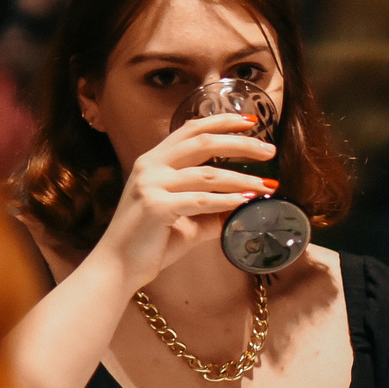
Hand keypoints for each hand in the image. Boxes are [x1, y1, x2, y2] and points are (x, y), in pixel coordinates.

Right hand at [95, 113, 280, 290]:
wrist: (118, 266)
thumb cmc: (151, 241)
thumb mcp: (186, 217)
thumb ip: (213, 207)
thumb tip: (247, 202)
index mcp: (154, 161)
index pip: (190, 130)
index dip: (221, 121)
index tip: (251, 121)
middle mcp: (151, 166)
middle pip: (203, 143)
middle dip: (241, 144)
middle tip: (270, 151)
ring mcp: (151, 185)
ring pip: (208, 174)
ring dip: (243, 179)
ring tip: (267, 186)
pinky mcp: (156, 206)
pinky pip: (201, 200)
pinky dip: (227, 200)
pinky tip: (246, 202)